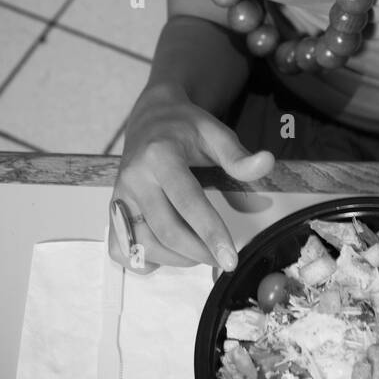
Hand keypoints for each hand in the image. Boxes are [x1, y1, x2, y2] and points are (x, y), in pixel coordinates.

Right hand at [108, 83, 273, 274]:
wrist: (150, 118)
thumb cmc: (185, 127)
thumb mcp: (215, 132)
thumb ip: (238, 155)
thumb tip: (266, 162)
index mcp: (160, 156)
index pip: (187, 202)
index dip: (210, 232)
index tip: (230, 258)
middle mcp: (134, 178)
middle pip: (166, 230)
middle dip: (198, 253)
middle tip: (224, 261)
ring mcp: (120, 196)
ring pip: (144, 245)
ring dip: (177, 259)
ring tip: (201, 253)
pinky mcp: (113, 210)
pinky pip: (122, 250)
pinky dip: (145, 260)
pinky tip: (169, 252)